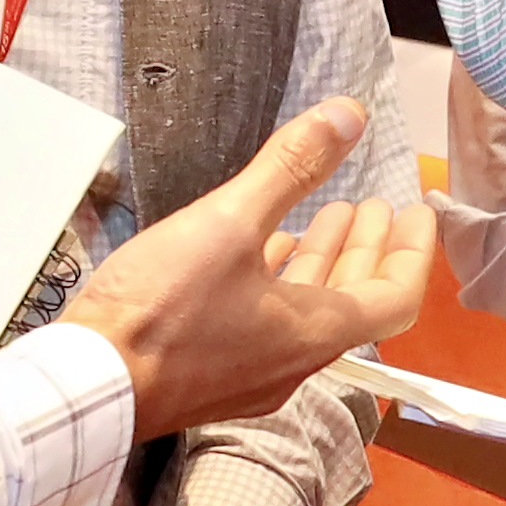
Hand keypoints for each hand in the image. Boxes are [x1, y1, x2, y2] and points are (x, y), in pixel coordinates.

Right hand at [63, 100, 436, 437]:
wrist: (88, 389)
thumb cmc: (160, 312)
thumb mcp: (228, 223)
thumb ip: (290, 168)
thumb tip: (349, 116)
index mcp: (312, 332)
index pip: (395, 297)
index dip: (413, 252)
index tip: (417, 213)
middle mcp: (293, 362)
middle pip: (352, 304)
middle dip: (366, 250)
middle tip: (374, 206)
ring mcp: (252, 374)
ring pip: (307, 314)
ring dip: (323, 264)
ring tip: (326, 215)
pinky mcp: (214, 375)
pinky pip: (269, 326)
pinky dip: (281, 285)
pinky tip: (262, 253)